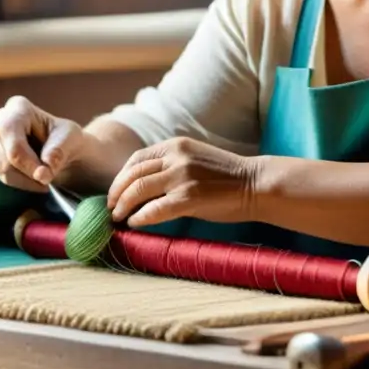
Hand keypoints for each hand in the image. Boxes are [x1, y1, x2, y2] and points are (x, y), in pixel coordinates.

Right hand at [0, 95, 86, 191]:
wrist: (62, 150)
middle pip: (4, 159)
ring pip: (0, 171)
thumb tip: (41, 173)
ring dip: (24, 182)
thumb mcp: (72, 140)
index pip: (14, 142)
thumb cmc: (65, 139)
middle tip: (48, 180)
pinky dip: (17, 184)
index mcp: (18, 108)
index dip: (28, 163)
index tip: (45, 176)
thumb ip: (58, 152)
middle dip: (28, 175)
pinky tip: (31, 180)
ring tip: (43, 179)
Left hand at [106, 137, 261, 227]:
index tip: (115, 192)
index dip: (121, 177)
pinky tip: (135, 224)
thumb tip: (143, 185)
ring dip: (123, 206)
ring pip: (138, 190)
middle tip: (111, 207)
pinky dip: (139, 218)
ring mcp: (182, 176)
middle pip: (132, 175)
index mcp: (176, 145)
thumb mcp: (195, 160)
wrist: (257, 184)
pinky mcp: (188, 197)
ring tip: (119, 217)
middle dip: (116, 193)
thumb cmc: (228, 177)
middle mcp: (176, 157)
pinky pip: (153, 209)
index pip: (137, 159)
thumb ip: (171, 166)